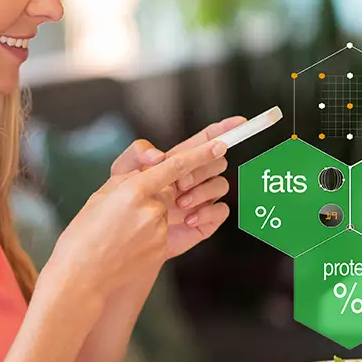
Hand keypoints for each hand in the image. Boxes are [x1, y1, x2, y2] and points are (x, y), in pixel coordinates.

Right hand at [43, 136, 229, 303]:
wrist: (81, 276)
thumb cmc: (84, 234)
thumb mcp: (101, 196)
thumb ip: (132, 180)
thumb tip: (154, 174)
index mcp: (133, 190)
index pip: (175, 167)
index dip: (201, 155)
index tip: (220, 145)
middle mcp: (151, 209)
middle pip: (171, 190)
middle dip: (161, 193)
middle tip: (139, 205)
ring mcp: (159, 231)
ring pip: (166, 212)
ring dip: (153, 215)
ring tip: (127, 230)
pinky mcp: (163, 248)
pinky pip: (165, 231)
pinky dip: (151, 233)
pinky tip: (132, 242)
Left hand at [108, 117, 244, 259]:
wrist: (124, 238)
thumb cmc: (122, 203)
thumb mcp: (121, 172)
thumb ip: (137, 153)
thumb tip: (158, 155)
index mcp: (178, 161)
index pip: (205, 141)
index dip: (224, 130)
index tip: (239, 123)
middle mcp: (194, 178)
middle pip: (217, 160)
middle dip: (202, 167)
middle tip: (180, 181)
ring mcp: (201, 199)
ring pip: (221, 184)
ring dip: (202, 191)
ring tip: (178, 203)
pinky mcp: (205, 221)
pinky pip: (221, 210)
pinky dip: (207, 212)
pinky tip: (187, 219)